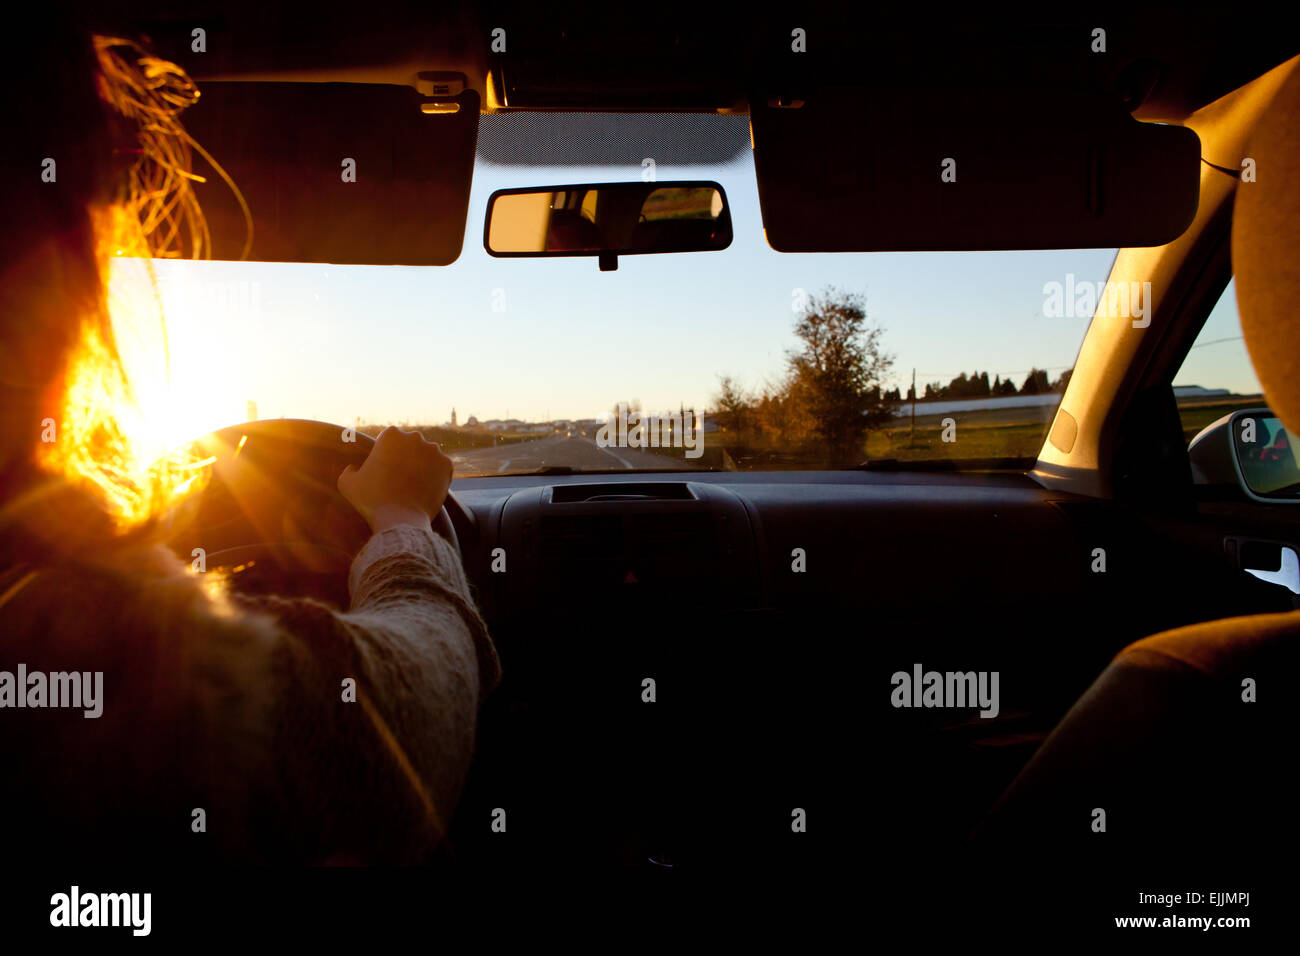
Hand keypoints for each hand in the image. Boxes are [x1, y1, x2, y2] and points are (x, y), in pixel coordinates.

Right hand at [337, 427, 452, 532]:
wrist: (401, 519)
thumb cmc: (372, 501)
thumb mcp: (347, 483)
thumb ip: (348, 470)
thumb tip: (353, 468)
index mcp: (391, 434)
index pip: (391, 440)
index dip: (387, 454)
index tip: (385, 468)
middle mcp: (415, 437)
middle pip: (410, 445)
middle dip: (406, 457)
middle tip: (400, 477)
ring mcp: (434, 450)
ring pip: (427, 455)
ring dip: (422, 465)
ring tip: (413, 484)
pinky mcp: (448, 465)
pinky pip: (441, 468)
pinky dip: (435, 476)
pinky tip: (425, 488)